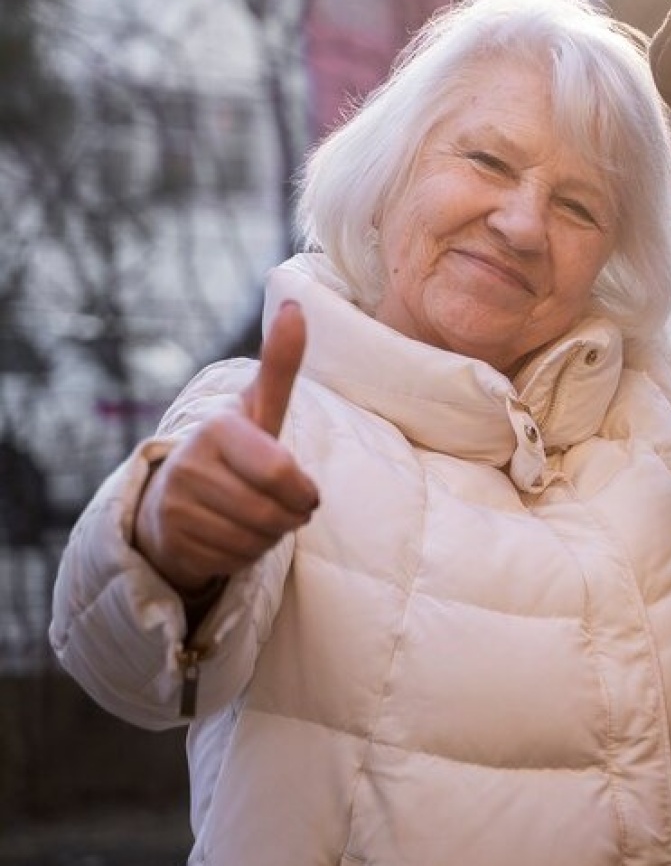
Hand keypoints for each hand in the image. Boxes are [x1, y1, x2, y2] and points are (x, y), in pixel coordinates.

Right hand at [134, 301, 318, 594]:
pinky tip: (230, 535)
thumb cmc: (235, 448)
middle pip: (272, 513)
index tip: (306, 492)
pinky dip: (246, 554)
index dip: (303, 491)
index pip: (279, 471)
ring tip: (254, 516)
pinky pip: (234, 560)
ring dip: (270, 536)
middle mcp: (187, 463)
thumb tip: (297, 305)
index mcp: (218, 428)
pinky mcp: (170, 541)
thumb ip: (280, 363)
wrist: (175, 497)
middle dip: (290, 517)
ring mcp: (173, 504)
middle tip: (283, 507)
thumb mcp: (261, 408)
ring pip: (256, 539)